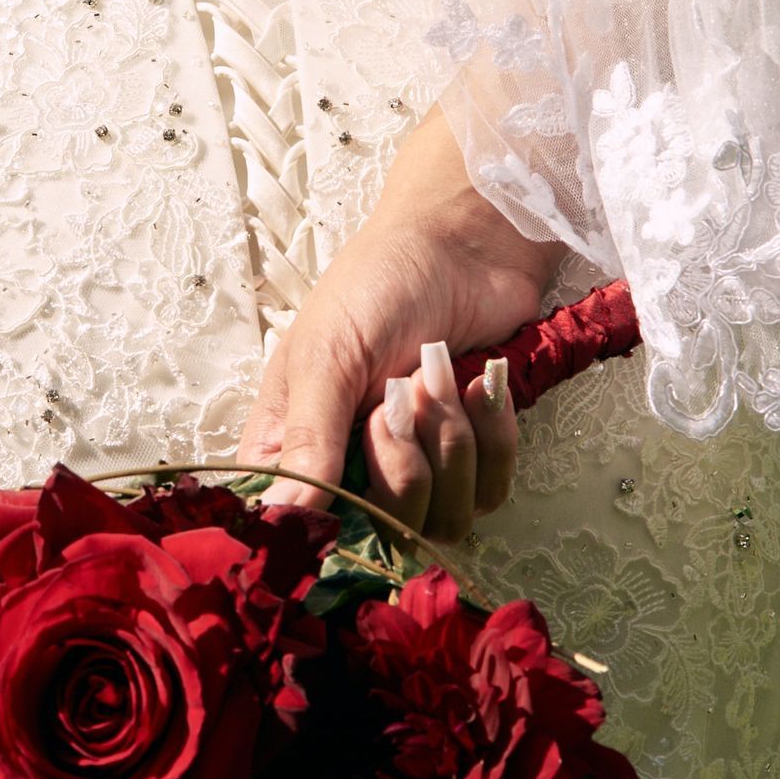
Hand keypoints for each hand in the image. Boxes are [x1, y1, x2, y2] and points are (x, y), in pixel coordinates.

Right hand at [237, 113, 561, 543]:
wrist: (465, 244)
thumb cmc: (378, 284)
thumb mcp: (327, 356)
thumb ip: (309, 441)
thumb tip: (285, 522)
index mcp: (295, 449)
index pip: (297, 530)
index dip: (323, 530)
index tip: (350, 489)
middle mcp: (353, 469)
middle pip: (383, 534)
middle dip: (403, 464)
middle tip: (401, 394)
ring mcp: (420, 467)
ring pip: (444, 519)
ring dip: (451, 443)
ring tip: (438, 375)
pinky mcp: (476, 456)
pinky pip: (492, 490)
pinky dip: (493, 438)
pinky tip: (479, 384)